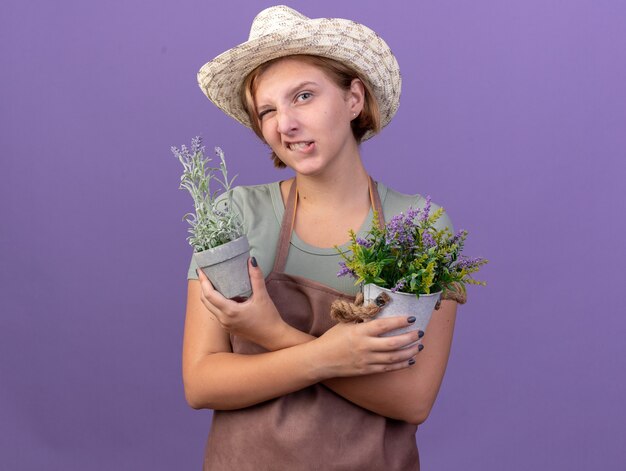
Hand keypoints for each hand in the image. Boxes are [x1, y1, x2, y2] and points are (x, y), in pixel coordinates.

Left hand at [197, 258, 286, 346]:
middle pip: (205, 301)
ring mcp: (225, 325)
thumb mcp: (262, 296)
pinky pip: (216, 313)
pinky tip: (222, 294)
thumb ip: (256, 277)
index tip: (201, 270)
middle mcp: (224, 319)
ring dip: (208, 295)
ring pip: (210, 307)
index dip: (203, 281)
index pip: (209, 295)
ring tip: (211, 281)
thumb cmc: (268, 318)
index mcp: (230, 311)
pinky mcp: (228, 327)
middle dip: (203, 286)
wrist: (273, 337)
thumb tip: (251, 260)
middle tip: (204, 273)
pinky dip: (215, 302)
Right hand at [309, 316, 423, 379]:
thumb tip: (376, 306)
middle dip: (410, 337)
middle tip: (420, 332)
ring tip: (420, 345)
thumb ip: (361, 317)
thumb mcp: (345, 324)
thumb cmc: (332, 339)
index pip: (384, 325)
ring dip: (409, 351)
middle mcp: (365, 346)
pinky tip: (411, 359)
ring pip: (394, 357)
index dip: (400, 321)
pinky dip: (401, 364)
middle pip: (393, 343)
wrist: (320, 360)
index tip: (412, 317)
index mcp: (359, 332)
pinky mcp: (367, 370)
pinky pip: (388, 368)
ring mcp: (367, 360)